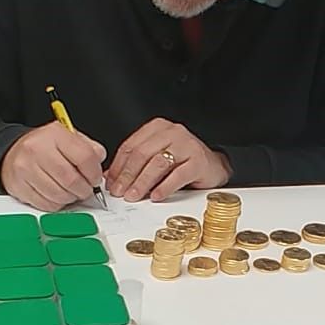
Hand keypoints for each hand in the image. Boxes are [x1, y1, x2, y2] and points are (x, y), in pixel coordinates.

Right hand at [1, 123, 105, 210]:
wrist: (12, 151)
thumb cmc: (44, 146)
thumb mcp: (68, 138)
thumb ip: (89, 148)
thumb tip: (99, 164)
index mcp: (54, 134)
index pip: (84, 156)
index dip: (94, 173)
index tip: (95, 179)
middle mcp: (38, 149)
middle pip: (71, 179)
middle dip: (84, 190)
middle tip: (86, 190)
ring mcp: (26, 168)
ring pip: (59, 195)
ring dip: (71, 198)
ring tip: (71, 192)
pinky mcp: (19, 186)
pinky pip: (46, 204)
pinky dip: (56, 204)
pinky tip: (57, 195)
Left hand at [107, 119, 229, 201]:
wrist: (213, 166)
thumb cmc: (183, 161)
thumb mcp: (156, 158)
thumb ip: (135, 165)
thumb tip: (111, 179)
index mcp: (157, 128)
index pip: (131, 146)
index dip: (118, 166)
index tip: (111, 183)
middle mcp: (172, 132)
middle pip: (142, 154)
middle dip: (128, 176)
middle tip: (120, 192)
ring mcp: (187, 145)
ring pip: (157, 163)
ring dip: (142, 182)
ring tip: (134, 196)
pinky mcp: (199, 161)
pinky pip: (178, 175)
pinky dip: (164, 187)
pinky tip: (156, 196)